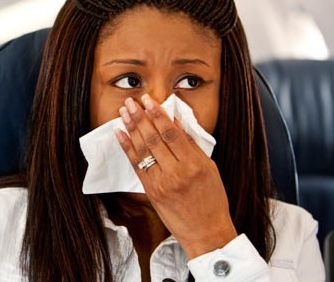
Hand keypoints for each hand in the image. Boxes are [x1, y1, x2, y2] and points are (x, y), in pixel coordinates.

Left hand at [115, 94, 236, 258]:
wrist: (206, 232)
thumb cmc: (212, 200)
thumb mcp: (209, 168)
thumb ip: (192, 145)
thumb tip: (176, 122)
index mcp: (193, 164)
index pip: (171, 133)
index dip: (158, 114)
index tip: (149, 100)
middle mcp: (176, 172)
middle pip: (154, 139)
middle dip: (140, 117)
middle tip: (131, 102)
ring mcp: (161, 183)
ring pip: (143, 150)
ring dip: (131, 129)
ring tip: (123, 112)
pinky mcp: (151, 192)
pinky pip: (136, 166)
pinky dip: (127, 148)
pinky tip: (120, 134)